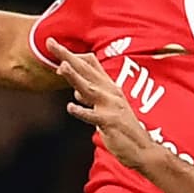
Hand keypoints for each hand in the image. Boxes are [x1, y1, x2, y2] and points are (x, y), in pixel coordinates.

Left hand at [49, 40, 159, 172]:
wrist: (142, 149)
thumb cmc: (123, 129)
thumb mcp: (107, 108)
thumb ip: (92, 97)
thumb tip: (76, 89)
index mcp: (109, 87)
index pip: (90, 63)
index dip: (73, 54)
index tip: (55, 47)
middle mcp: (111, 92)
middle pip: (87, 70)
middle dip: (68, 56)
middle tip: (51, 43)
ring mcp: (111, 107)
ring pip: (89, 88)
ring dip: (75, 77)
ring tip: (61, 66)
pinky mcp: (111, 122)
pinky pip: (94, 116)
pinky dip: (82, 111)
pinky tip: (70, 107)